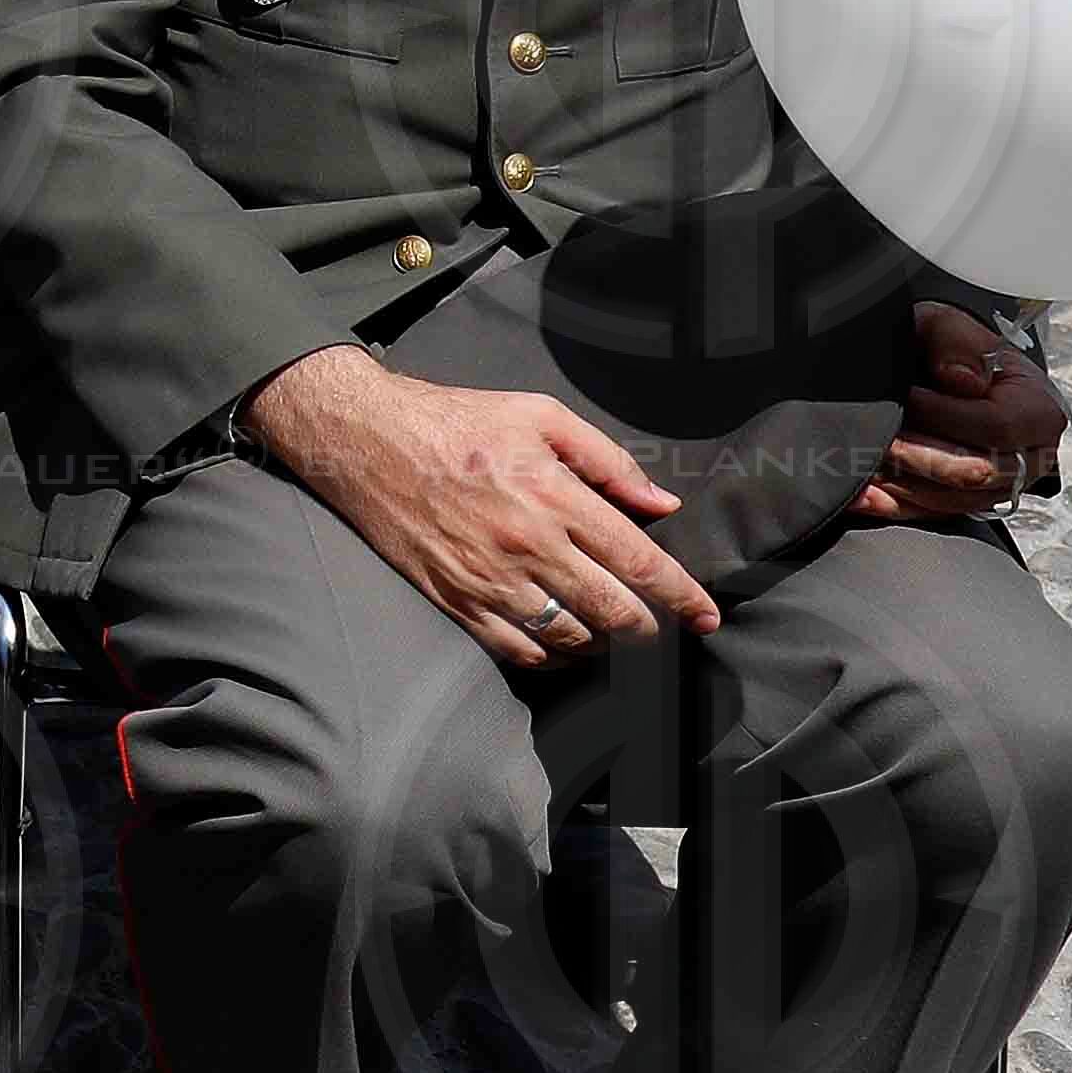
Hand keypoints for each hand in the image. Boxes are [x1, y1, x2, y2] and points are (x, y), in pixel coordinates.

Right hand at [247, 345, 721, 668]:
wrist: (363, 440)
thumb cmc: (455, 421)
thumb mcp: (539, 415)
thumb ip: (608, 460)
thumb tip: (662, 502)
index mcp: (555, 497)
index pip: (640, 562)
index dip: (683, 597)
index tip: (708, 615)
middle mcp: (528, 546)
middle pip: (614, 611)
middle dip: (649, 626)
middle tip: (660, 625)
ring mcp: (489, 580)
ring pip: (571, 638)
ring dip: (604, 643)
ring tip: (611, 630)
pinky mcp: (455, 600)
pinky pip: (519, 650)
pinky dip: (552, 657)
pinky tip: (563, 644)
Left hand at [857, 302, 1066, 524]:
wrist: (938, 370)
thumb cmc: (947, 347)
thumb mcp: (947, 324)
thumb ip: (955, 341)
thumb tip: (963, 380)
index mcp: (1037, 410)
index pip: (997, 426)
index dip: (945, 414)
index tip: (908, 396)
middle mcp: (1028, 455)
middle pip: (974, 471)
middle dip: (917, 453)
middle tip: (878, 432)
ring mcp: (999, 485)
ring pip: (951, 500)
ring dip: (900, 480)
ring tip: (862, 455)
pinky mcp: (966, 503)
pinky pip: (929, 514)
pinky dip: (890, 504)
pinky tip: (859, 492)